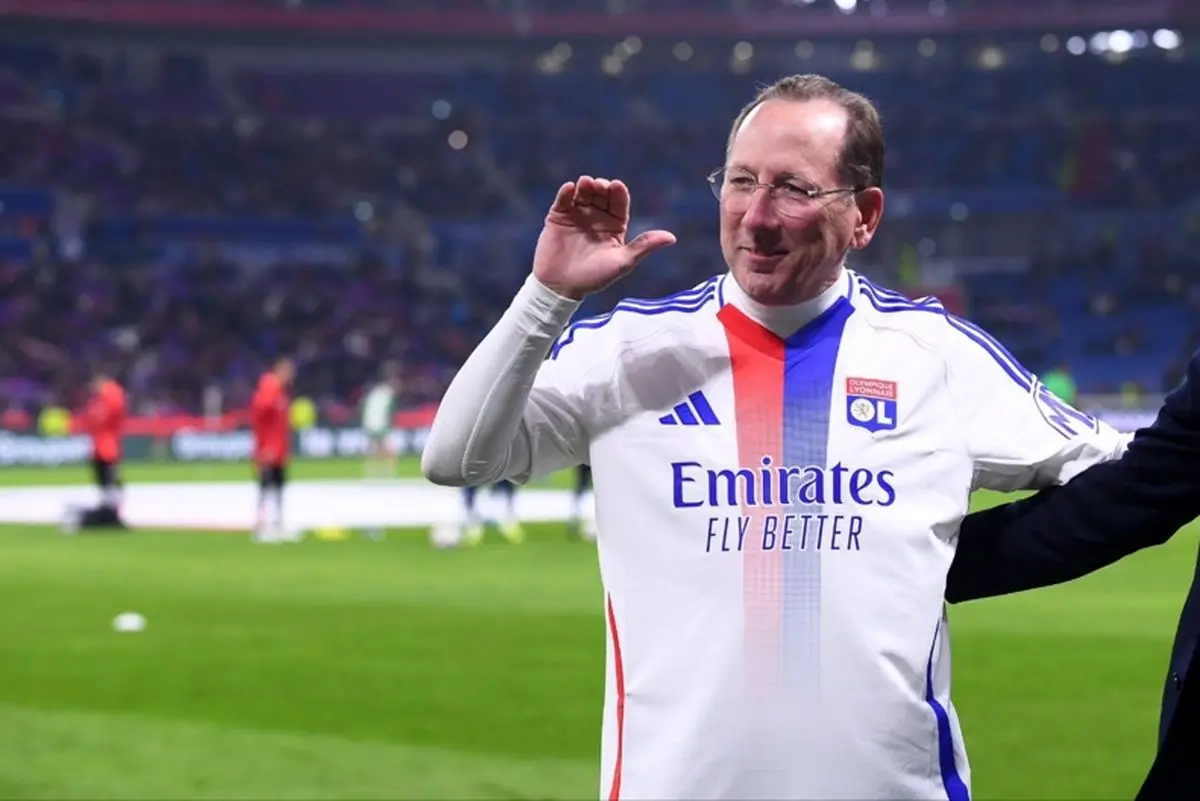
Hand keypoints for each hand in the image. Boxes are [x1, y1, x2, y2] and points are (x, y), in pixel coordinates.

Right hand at [532, 176, 676, 299]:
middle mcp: (597, 218)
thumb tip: (672, 238)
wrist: (561, 287)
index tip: (616, 186)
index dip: (618, 193)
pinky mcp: (558, 217)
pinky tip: (569, 188)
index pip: (619, 203)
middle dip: (601, 187)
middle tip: (599, 185)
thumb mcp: (622, 262)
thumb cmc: (594, 277)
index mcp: (615, 226)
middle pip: (601, 194)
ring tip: (585, 183)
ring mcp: (577, 216)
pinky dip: (566, 192)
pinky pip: (563, 200)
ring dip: (585, 185)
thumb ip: (644, 246)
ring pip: (583, 193)